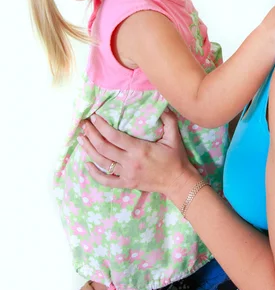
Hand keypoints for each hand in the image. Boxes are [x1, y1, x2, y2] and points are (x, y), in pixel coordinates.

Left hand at [78, 110, 198, 199]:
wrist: (178, 182)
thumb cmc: (176, 159)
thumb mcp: (174, 137)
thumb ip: (169, 120)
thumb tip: (163, 106)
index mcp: (139, 149)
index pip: (115, 137)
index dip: (102, 127)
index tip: (94, 117)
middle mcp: (129, 162)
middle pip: (104, 148)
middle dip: (92, 135)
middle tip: (84, 125)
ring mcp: (126, 175)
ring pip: (102, 163)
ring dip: (89, 150)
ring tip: (81, 138)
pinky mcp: (126, 184)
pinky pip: (107, 181)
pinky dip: (94, 174)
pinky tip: (86, 164)